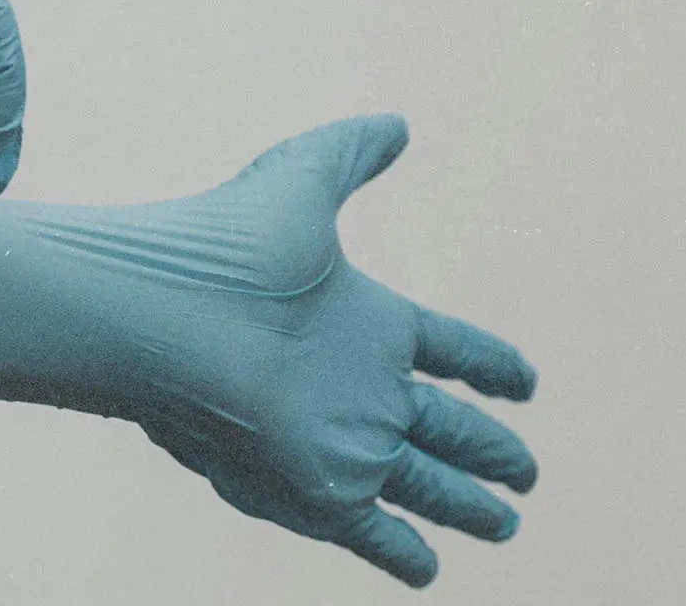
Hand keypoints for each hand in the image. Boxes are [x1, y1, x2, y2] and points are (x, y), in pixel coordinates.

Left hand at [0, 112, 536, 587]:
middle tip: (528, 473)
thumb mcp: (300, 180)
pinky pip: (372, 533)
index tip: (527, 379)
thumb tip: (400, 125)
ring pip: (424, 485)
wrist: (158, 314)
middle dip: (487, 450)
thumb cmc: (224, 246)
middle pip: (443, 427)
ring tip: (505, 526)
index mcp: (366, 320)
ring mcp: (341, 443)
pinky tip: (428, 571)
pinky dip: (400, 555)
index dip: (489, 364)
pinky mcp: (319, 491)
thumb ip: (350, 153)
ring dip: (463, 507)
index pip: (447, 348)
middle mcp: (358, 387)